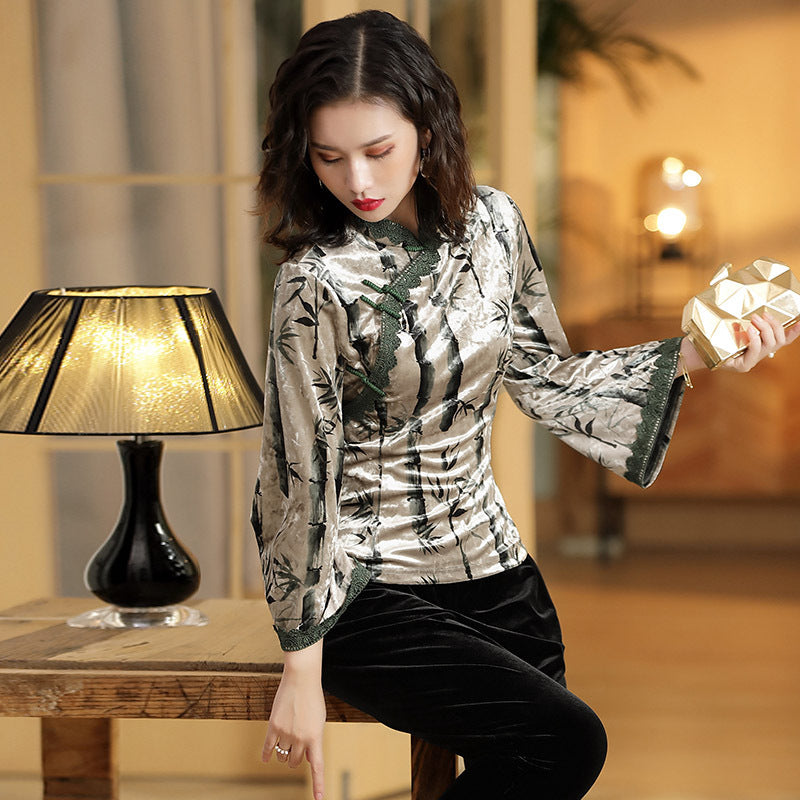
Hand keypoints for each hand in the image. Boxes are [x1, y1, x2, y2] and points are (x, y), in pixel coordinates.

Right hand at [263, 640, 325, 799]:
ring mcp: (286, 733)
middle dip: (296, 757)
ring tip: (287, 738)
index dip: (318, 785)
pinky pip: (267, 747)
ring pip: (282, 755)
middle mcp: (300, 738)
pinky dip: (266, 754)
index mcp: (316, 737)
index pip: (317, 767)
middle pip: (295, 761)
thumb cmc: (313, 698)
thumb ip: (314, 739)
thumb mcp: (319, 720)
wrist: (301, 679)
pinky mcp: (273, 727)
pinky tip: (265, 758)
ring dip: (284, 751)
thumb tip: (307, 757)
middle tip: (297, 745)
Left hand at [723, 313, 799, 372]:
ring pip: (770, 345)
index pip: (783, 341)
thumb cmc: (716, 340)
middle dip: (775, 325)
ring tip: (755, 318)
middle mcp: (759, 355)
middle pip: (778, 341)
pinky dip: (755, 338)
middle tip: (763, 315)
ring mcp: (752, 362)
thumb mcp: (733, 330)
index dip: (793, 332)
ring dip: (765, 329)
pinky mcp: (743, 366)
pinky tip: (750, 329)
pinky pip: (755, 351)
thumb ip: (744, 324)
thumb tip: (748, 314)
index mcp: (760, 347)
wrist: (699, 353)